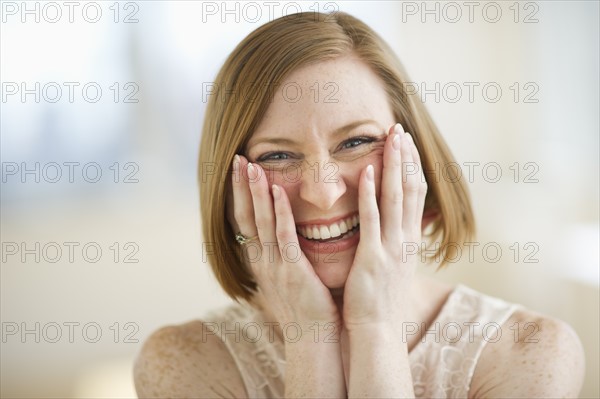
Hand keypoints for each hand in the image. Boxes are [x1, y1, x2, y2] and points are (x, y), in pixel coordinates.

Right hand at [230, 155, 340, 331]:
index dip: (241, 195)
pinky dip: (279, 212)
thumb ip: (284, 257)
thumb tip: (286, 238)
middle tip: (237, 158)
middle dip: (241, 187)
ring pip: (261, 222)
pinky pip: (284, 236)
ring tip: (251, 165)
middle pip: (247, 217)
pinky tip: (278, 191)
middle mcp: (262, 262)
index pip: (245, 222)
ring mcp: (275, 266)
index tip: (239, 171)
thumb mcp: (289, 279)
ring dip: (256, 192)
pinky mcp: (293, 272)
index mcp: (261, 262)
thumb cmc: (307, 309)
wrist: (314, 340)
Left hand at [342, 123, 427, 328]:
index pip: (415, 194)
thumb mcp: (395, 265)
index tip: (406, 142)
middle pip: (411, 189)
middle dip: (406, 157)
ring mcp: (392, 247)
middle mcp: (406, 239)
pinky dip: (370, 194)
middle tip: (400, 128)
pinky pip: (372, 220)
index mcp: (409, 239)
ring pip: (396, 198)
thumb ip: (396, 241)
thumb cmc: (380, 298)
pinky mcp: (373, 257)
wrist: (376, 330)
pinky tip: (365, 171)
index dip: (412, 166)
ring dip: (394, 165)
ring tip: (391, 137)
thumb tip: (398, 225)